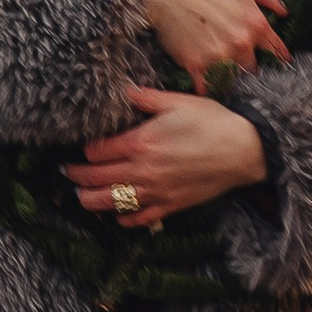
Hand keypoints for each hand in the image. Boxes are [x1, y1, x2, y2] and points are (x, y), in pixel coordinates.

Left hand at [66, 81, 268, 229]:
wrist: (245, 151)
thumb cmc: (212, 123)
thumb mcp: (177, 101)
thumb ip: (144, 98)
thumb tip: (122, 91)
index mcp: (139, 143)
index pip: (95, 151)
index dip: (83, 150)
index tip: (78, 147)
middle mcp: (141, 171)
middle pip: (94, 179)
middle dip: (76, 176)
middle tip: (67, 171)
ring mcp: (154, 192)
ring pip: (109, 204)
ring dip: (89, 200)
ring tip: (81, 195)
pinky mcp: (169, 207)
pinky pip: (137, 219)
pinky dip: (122, 219)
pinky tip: (117, 213)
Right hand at [141, 0, 288, 88]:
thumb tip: (284, 11)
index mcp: (255, 23)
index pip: (276, 49)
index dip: (279, 56)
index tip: (280, 64)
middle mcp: (241, 43)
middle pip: (252, 66)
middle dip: (246, 63)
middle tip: (236, 59)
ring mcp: (219, 56)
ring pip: (231, 76)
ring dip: (227, 74)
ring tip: (219, 68)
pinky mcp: (197, 65)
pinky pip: (207, 86)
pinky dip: (206, 86)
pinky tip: (204, 84)